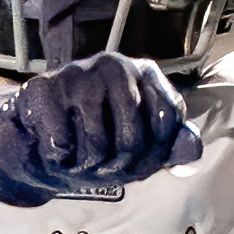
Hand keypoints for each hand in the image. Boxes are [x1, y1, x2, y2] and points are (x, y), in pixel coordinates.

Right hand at [0, 54, 203, 207]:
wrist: (39, 139)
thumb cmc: (96, 140)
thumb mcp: (140, 147)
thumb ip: (171, 147)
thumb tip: (194, 148)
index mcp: (144, 73)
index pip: (168, 119)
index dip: (155, 153)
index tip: (139, 160)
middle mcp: (114, 65)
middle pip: (133, 137)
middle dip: (119, 166)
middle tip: (104, 168)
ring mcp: (77, 74)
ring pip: (97, 144)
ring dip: (88, 166)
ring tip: (81, 159)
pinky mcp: (43, 89)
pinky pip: (63, 145)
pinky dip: (62, 160)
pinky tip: (57, 149)